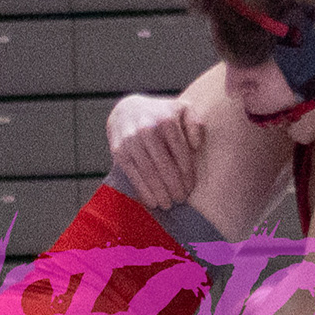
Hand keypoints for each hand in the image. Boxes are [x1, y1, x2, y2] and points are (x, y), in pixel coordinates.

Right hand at [106, 94, 204, 208]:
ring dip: (159, 192)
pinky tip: (152, 202)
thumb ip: (195, 124)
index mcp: (166, 120)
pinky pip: (133, 175)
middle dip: (174, 186)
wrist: (127, 110)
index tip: (190, 188)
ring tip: (168, 204)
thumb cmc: (161, 115)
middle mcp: (147, 129)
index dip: (187, 174)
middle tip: (180, 200)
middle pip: (164, 166)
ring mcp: (131, 140)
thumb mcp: (182, 110)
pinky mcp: (119, 151)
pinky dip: (143, 191)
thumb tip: (195, 146)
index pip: (180, 153)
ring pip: (148, 173)